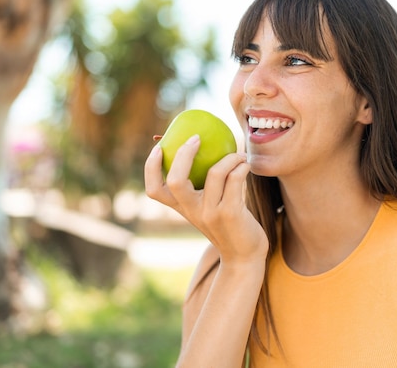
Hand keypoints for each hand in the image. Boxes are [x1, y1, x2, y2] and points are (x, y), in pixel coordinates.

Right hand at [144, 135, 268, 264]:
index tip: (160, 147)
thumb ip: (202, 188)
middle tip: (197, 138)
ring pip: (215, 174)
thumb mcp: (208, 208)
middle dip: (184, 154)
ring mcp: (211, 213)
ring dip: (230, 157)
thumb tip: (202, 149)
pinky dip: (241, 167)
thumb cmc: (228, 224)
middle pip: (175, 180)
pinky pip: (235, 179)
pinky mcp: (231, 213)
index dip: (151, 167)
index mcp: (182, 208)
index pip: (154, 190)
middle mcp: (192, 211)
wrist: (244, 256)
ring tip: (238, 155)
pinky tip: (245, 165)